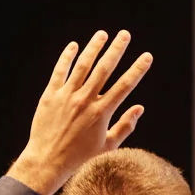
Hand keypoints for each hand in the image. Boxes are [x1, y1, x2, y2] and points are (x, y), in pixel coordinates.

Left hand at [8, 30, 153, 194]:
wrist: (47, 160)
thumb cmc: (80, 157)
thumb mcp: (108, 146)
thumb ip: (125, 126)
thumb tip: (139, 108)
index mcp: (102, 113)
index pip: (124, 86)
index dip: (137, 69)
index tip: (147, 56)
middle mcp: (85, 101)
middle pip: (104, 69)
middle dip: (116, 49)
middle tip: (125, 34)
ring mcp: (66, 96)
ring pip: (82, 65)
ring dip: (93, 47)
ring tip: (102, 34)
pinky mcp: (50, 95)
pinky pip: (60, 71)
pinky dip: (67, 57)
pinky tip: (74, 46)